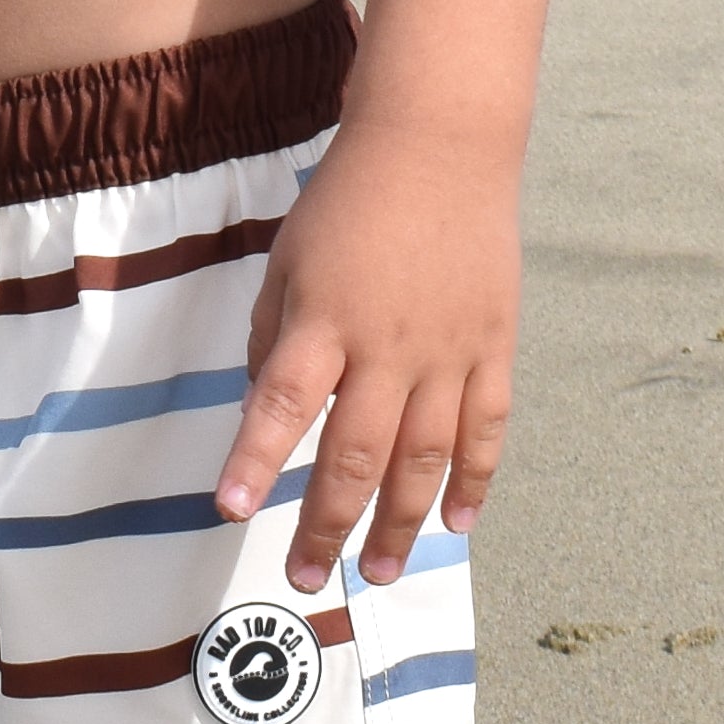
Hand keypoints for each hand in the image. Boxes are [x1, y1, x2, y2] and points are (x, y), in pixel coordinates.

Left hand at [212, 122, 516, 594]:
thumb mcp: (288, 258)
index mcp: (324, 319)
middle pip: (355, 454)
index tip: (232, 511)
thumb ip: (273, 336)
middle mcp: (385, 345)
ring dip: (401, 524)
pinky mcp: (491, 346)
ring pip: (424, 459)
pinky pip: (486, 428)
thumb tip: (263, 406)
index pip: (282, 402)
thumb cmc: (347, 201)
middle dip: (327, 524)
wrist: (438, 144)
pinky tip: (460, 523)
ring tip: (380, 573)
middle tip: (308, 579)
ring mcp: (447, 351)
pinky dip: (475, 481)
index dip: (255, 460)